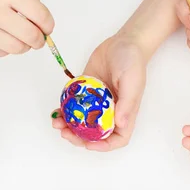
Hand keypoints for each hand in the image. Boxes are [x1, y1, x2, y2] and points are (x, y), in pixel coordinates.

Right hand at [0, 0, 53, 56]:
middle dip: (39, 40)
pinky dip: (5, 48)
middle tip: (37, 38)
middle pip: (31, 37)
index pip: (40, 15)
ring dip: (23, 46)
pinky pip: (0, 53)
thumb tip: (43, 23)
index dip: (48, 25)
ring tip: (19, 38)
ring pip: (17, 49)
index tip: (47, 28)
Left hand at [51, 36, 146, 150]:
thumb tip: (121, 124)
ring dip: (68, 126)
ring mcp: (97, 103)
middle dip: (78, 137)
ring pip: (82, 122)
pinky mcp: (86, 92)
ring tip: (57, 122)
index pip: (117, 139)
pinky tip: (56, 110)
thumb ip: (127, 104)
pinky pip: (74, 106)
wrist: (123, 42)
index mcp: (124, 114)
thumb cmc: (133, 62)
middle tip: (65, 133)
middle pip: (95, 134)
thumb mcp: (133, 82)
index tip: (88, 144)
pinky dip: (65, 110)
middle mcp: (110, 111)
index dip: (104, 146)